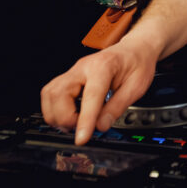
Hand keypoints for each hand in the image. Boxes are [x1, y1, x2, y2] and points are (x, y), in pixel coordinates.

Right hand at [40, 36, 158, 145]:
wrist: (134, 49)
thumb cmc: (137, 63)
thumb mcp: (137, 86)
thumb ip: (118, 106)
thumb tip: (101, 126)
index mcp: (103, 66)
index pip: (90, 96)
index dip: (84, 120)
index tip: (82, 138)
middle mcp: (83, 67)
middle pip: (58, 94)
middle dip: (65, 118)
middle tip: (82, 128)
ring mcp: (73, 72)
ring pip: (49, 95)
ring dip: (57, 115)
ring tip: (76, 123)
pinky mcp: (68, 78)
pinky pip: (51, 95)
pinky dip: (56, 109)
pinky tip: (71, 115)